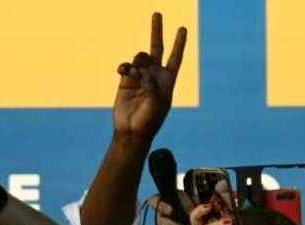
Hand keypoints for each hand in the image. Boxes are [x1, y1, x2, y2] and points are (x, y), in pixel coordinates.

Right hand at [112, 12, 186, 141]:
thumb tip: (141, 70)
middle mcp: (154, 75)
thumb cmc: (149, 120)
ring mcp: (140, 77)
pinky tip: (122, 71)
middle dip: (157, 31)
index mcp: (167, 80)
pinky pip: (126, 66)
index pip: (175, 57)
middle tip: (157, 13)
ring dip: (137, 63)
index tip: (182, 28)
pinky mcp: (126, 81)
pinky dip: (125, 67)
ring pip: (140, 57)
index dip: (179, 43)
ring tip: (132, 74)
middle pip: (157, 48)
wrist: (131, 131)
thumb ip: (151, 84)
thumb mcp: (156, 103)